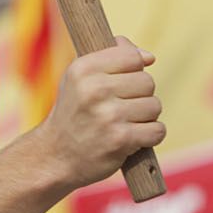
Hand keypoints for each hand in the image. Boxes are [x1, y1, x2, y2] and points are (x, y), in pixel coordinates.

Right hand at [34, 36, 164, 190]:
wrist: (55, 156)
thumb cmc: (73, 113)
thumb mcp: (80, 78)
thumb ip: (112, 59)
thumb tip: (149, 57)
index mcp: (83, 69)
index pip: (132, 56)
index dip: (133, 70)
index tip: (120, 83)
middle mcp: (94, 89)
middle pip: (147, 82)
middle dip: (139, 96)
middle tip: (118, 108)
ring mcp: (108, 115)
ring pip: (154, 106)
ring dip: (144, 117)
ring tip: (122, 123)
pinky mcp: (121, 139)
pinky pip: (158, 130)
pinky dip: (149, 136)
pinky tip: (131, 138)